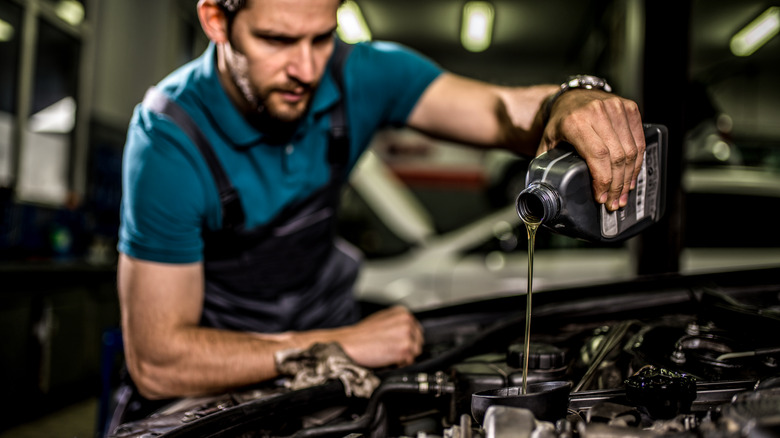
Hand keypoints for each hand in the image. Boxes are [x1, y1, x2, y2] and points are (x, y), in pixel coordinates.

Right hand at [337, 306, 423, 367]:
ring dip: (404, 357)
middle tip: (391, 350)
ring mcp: (407, 334)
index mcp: (402, 312)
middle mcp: (407, 320)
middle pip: (418, 341)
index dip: (407, 339)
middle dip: (407, 348)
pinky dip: (400, 364)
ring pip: (415, 351)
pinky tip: (387, 359)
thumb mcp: (382, 320)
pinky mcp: (405, 348)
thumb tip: (408, 332)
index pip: (415, 329)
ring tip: (388, 354)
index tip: (397, 343)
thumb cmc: (361, 335)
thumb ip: (397, 323)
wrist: (349, 344)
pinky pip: (410, 361)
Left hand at [539, 89, 644, 210]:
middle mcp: (597, 112)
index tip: (601, 197)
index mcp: (575, 121)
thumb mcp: (547, 141)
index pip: (597, 155)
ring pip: (630, 150)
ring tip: (623, 194)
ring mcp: (616, 108)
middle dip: (616, 184)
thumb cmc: (560, 122)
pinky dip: (637, 161)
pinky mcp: (629, 108)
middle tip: (613, 202)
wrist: (572, 97)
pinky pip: (639, 140)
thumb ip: (545, 164)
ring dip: (628, 177)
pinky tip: (631, 176)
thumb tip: (541, 191)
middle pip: (616, 156)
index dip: (603, 180)